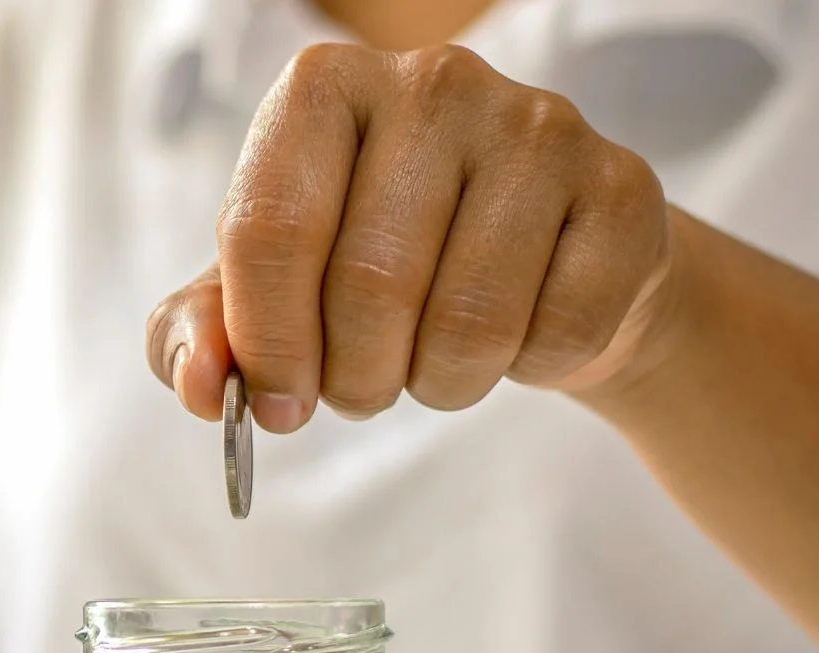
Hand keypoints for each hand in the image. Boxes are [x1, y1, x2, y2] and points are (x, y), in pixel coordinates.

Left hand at [147, 43, 679, 430]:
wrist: (536, 262)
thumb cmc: (379, 268)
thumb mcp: (267, 293)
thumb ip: (201, 333)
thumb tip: (197, 385)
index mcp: (321, 90)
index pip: (267, 230)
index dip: (266, 344)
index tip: (277, 403)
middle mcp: (431, 83)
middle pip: (368, 285)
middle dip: (355, 378)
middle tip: (361, 390)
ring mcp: (538, 126)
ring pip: (468, 322)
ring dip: (438, 382)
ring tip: (432, 362)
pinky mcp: (621, 188)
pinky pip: (556, 333)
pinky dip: (525, 369)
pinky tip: (519, 332)